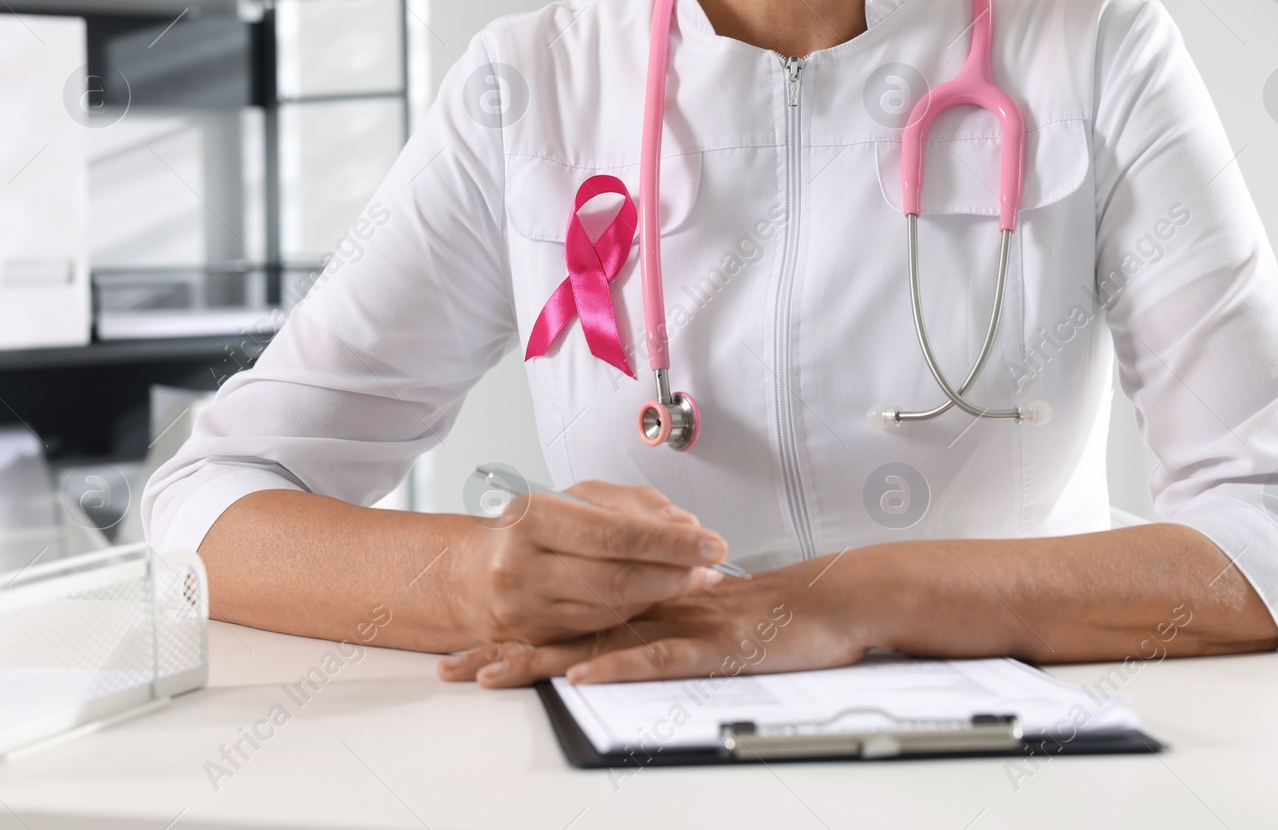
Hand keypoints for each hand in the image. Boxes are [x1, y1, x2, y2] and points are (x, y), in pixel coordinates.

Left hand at [438, 556, 878, 687]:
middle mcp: (649, 612)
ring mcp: (677, 626)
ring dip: (541, 661)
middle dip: (502, 651)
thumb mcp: (704, 626)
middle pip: (564, 633)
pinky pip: (657, 657)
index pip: (566, 622)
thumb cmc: (773, 619)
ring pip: (597, 643)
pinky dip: (619, 667)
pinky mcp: (710, 646)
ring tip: (489, 675)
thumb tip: (617, 656)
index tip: (464, 656)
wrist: (830, 600)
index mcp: (644, 607)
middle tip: (447, 670)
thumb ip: (660, 633)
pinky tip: (583, 677)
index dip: (513, 638)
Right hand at [448, 481, 732, 646]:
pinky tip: (657, 594)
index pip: (615, 534)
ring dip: (663, 593)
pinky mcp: (537, 636)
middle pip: (617, 577)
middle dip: (675, 573)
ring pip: (613, 607)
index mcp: (533, 516)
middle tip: (711, 566)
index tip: (711, 543)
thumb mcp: (577, 497)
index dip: (670, 542)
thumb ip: (634, 505)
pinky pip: (601, 626)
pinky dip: (637, 609)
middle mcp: (523, 564)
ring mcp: (527, 607)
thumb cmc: (532, 529)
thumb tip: (684, 523)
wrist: (473, 573)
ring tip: (693, 578)